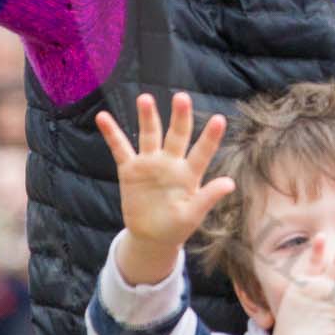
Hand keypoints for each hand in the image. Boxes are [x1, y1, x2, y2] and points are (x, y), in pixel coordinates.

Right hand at [95, 93, 233, 286]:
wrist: (151, 236)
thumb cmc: (177, 226)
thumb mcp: (193, 215)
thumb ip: (208, 197)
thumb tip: (230, 183)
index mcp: (189, 173)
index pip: (202, 152)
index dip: (210, 138)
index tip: (219, 119)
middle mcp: (171, 162)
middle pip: (177, 135)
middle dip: (179, 117)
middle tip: (181, 97)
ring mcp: (150, 163)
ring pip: (150, 135)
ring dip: (148, 117)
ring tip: (145, 99)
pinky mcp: (130, 169)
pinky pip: (120, 148)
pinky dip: (111, 133)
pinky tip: (103, 117)